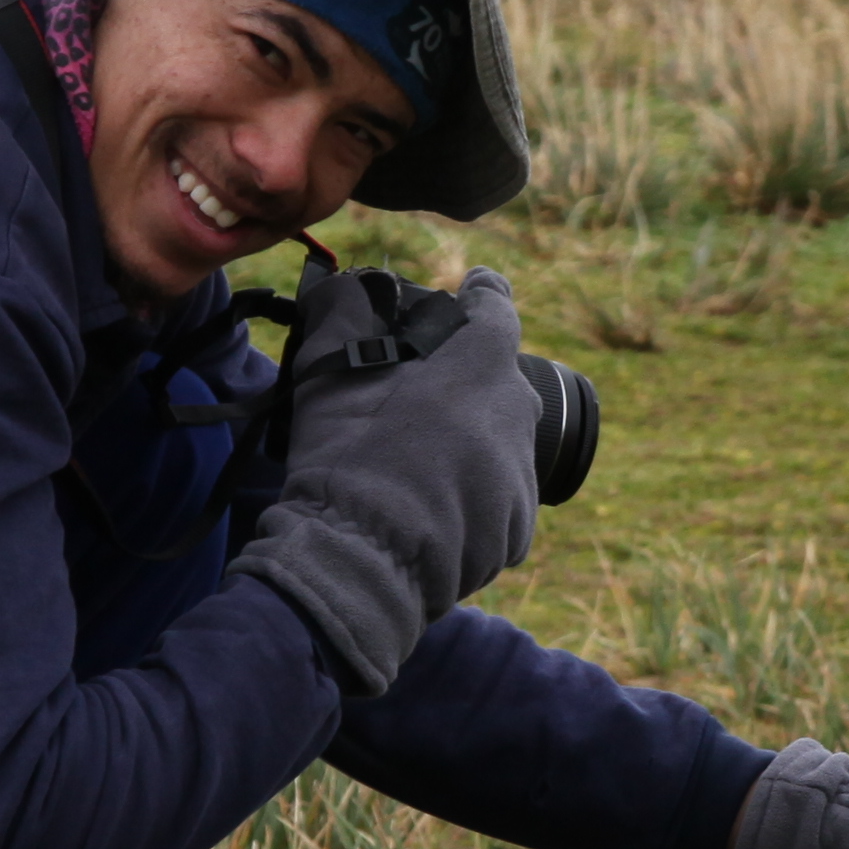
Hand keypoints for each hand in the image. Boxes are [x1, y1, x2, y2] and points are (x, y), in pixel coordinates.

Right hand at [227, 265, 537, 696]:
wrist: (361, 562)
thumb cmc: (344, 459)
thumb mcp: (327, 375)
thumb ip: (341, 315)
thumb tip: (345, 285)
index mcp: (479, 366)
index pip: (497, 309)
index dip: (483, 295)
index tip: (476, 289)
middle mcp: (515, 416)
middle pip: (502, 382)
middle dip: (470, 380)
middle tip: (426, 394)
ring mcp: (521, 476)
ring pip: (503, 443)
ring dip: (473, 443)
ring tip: (423, 462)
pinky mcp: (518, 529)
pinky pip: (501, 499)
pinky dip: (475, 497)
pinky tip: (434, 508)